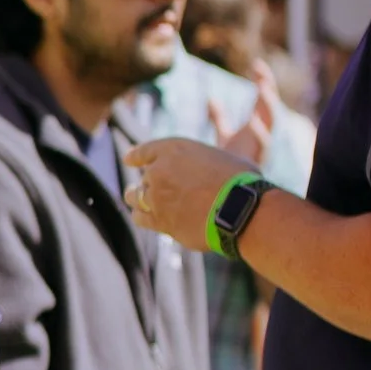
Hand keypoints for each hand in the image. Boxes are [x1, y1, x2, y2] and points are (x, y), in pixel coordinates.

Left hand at [120, 136, 249, 250]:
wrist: (241, 209)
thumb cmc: (242, 181)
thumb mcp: (221, 157)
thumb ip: (199, 163)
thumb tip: (198, 174)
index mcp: (174, 149)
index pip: (145, 151)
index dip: (136, 156)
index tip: (129, 159)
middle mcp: (159, 170)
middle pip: (144, 177)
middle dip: (147, 181)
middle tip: (147, 187)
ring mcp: (156, 197)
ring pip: (135, 197)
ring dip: (137, 198)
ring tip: (139, 201)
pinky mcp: (159, 221)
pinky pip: (141, 218)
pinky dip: (142, 216)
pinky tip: (144, 216)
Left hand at [206, 61, 279, 166]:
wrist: (227, 193)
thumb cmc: (229, 165)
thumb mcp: (224, 136)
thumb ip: (220, 118)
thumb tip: (212, 98)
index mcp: (257, 128)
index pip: (263, 99)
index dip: (263, 82)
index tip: (257, 64)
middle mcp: (263, 135)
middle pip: (270, 107)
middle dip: (268, 89)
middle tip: (261, 71)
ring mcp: (261, 147)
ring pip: (270, 123)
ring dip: (268, 105)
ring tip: (263, 89)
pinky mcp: (257, 160)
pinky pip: (262, 145)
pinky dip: (260, 133)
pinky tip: (254, 121)